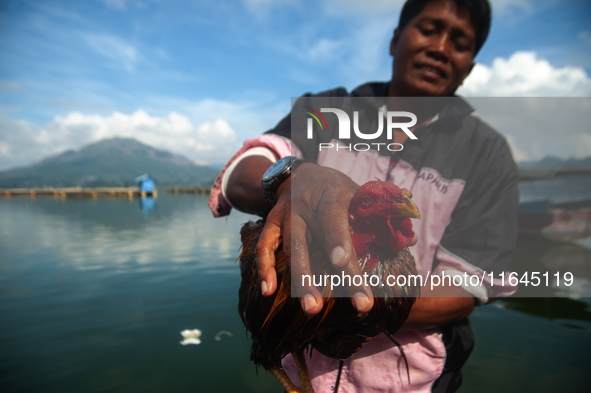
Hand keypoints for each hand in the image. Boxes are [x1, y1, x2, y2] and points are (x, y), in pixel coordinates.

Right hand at [255, 163, 374, 314]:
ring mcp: (285, 215)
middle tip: (329, 305)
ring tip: (311, 309)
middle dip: (318, 275)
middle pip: (309, 241)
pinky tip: (268, 292)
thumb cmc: (338, 190)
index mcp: (332, 195)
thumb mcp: (360, 194)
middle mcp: (304, 205)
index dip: (338, 242)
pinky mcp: (271, 223)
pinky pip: (264, 246)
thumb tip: (409, 241)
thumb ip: (381, 216)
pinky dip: (265, 268)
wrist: (302, 173)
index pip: (334, 220)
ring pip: (289, 248)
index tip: (344, 264)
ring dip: (299, 280)